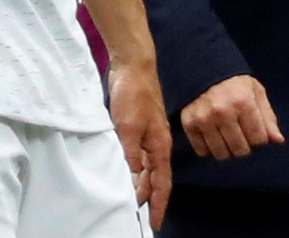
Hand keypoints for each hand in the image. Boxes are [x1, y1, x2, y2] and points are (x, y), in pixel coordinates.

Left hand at [108, 59, 172, 228]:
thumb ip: (131, 155)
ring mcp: (148, 136)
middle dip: (149, 199)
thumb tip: (133, 179)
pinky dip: (134, 170)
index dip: (159, 204)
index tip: (155, 223)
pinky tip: (126, 175)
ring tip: (131, 203)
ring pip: (147, 169)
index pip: (162, 183)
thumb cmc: (133, 95)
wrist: (133, 66)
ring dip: (140, 185)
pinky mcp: (139, 129)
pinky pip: (139, 157)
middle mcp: (157, 144)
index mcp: (160, 146)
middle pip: (155, 179)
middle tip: (139, 218)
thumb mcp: (128, 128)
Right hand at [179, 74, 284, 160]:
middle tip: (241, 134)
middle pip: (240, 150)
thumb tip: (278, 141)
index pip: (258, 139)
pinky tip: (213, 136)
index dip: (259, 138)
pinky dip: (209, 148)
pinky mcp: (189, 124)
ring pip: (221, 154)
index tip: (255, 131)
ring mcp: (204, 119)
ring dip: (227, 150)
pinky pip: (202, 151)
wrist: (204, 69)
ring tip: (228, 136)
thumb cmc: (235, 84)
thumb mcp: (256, 93)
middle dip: (244, 146)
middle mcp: (222, 112)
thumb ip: (268, 118)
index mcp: (243, 102)